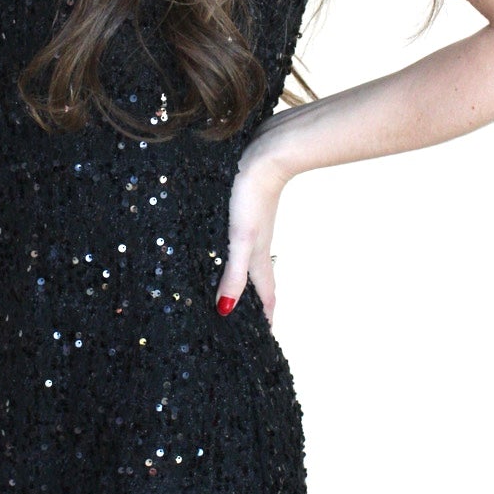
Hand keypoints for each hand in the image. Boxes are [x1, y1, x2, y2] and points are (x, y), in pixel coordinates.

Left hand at [215, 136, 288, 326]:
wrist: (267, 155)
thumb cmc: (254, 196)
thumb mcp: (241, 238)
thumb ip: (235, 273)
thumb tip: (225, 310)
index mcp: (258, 256)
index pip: (266, 295)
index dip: (267, 318)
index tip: (266, 338)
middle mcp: (258, 244)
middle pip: (260, 280)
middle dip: (256, 303)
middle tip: (249, 322)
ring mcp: (254, 227)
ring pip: (250, 260)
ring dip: (246, 278)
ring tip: (238, 291)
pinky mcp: (246, 211)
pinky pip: (242, 241)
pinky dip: (236, 253)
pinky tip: (225, 247)